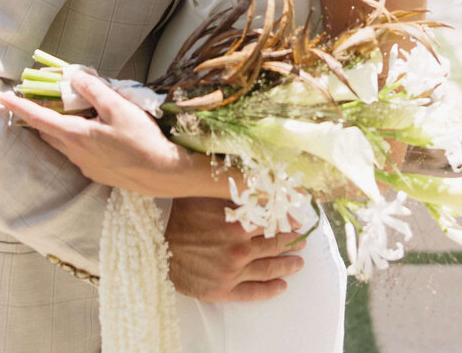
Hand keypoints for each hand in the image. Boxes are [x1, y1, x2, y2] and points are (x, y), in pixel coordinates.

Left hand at [0, 73, 232, 198]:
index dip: (20, 107)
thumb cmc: (140, 139)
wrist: (161, 173)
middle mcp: (75, 153)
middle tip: (37, 99)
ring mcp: (85, 165)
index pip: (39, 119)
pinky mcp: (97, 172)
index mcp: (76, 135)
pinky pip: (78, 151)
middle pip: (47, 132)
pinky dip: (76, 137)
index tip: (2, 99)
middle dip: (37, 116)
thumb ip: (94, 91)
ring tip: (69, 111)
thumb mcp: (118, 107)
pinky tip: (95, 130)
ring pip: (62, 142)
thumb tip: (74, 76)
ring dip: (58, 127)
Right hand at [166, 197, 305, 302]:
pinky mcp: (224, 291)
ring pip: (270, 268)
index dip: (288, 218)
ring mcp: (233, 271)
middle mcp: (239, 248)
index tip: (299, 218)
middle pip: (275, 244)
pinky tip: (283, 285)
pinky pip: (254, 292)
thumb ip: (233, 184)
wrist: (159, 250)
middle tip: (303, 239)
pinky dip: (272, 289)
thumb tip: (255, 168)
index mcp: (238, 222)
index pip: (274, 219)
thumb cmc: (182, 216)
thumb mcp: (205, 191)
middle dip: (292, 241)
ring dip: (288, 265)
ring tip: (299, 262)